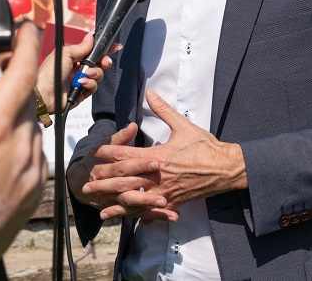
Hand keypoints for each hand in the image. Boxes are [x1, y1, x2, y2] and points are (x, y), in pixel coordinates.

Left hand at [34, 37, 116, 114]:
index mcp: (72, 57)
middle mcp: (76, 68)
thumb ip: (81, 47)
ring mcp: (79, 81)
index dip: (104, 49)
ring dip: (94, 74)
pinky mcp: (81, 93)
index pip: (92, 51)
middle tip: (105, 62)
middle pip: (98, 63)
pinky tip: (81, 83)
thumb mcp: (65, 54)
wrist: (43, 95)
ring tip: (86, 75)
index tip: (115, 47)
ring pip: (97, 75)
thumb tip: (91, 37)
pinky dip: (89, 84)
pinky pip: (93, 87)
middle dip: (103, 62)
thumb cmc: (48, 73)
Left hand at [83, 89, 246, 220]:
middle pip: (123, 180)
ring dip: (115, 203)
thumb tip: (150, 93)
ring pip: (134, 199)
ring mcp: (164, 192)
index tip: (94, 153)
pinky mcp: (172, 202)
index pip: (126, 154)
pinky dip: (137, 215)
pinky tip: (128, 219)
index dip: (108, 153)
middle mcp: (156, 176)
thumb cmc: (205, 146)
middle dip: (103, 182)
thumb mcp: (183, 125)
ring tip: (99, 206)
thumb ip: (163, 110)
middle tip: (86, 185)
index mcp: (157, 156)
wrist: (225, 168)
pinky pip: (151, 211)